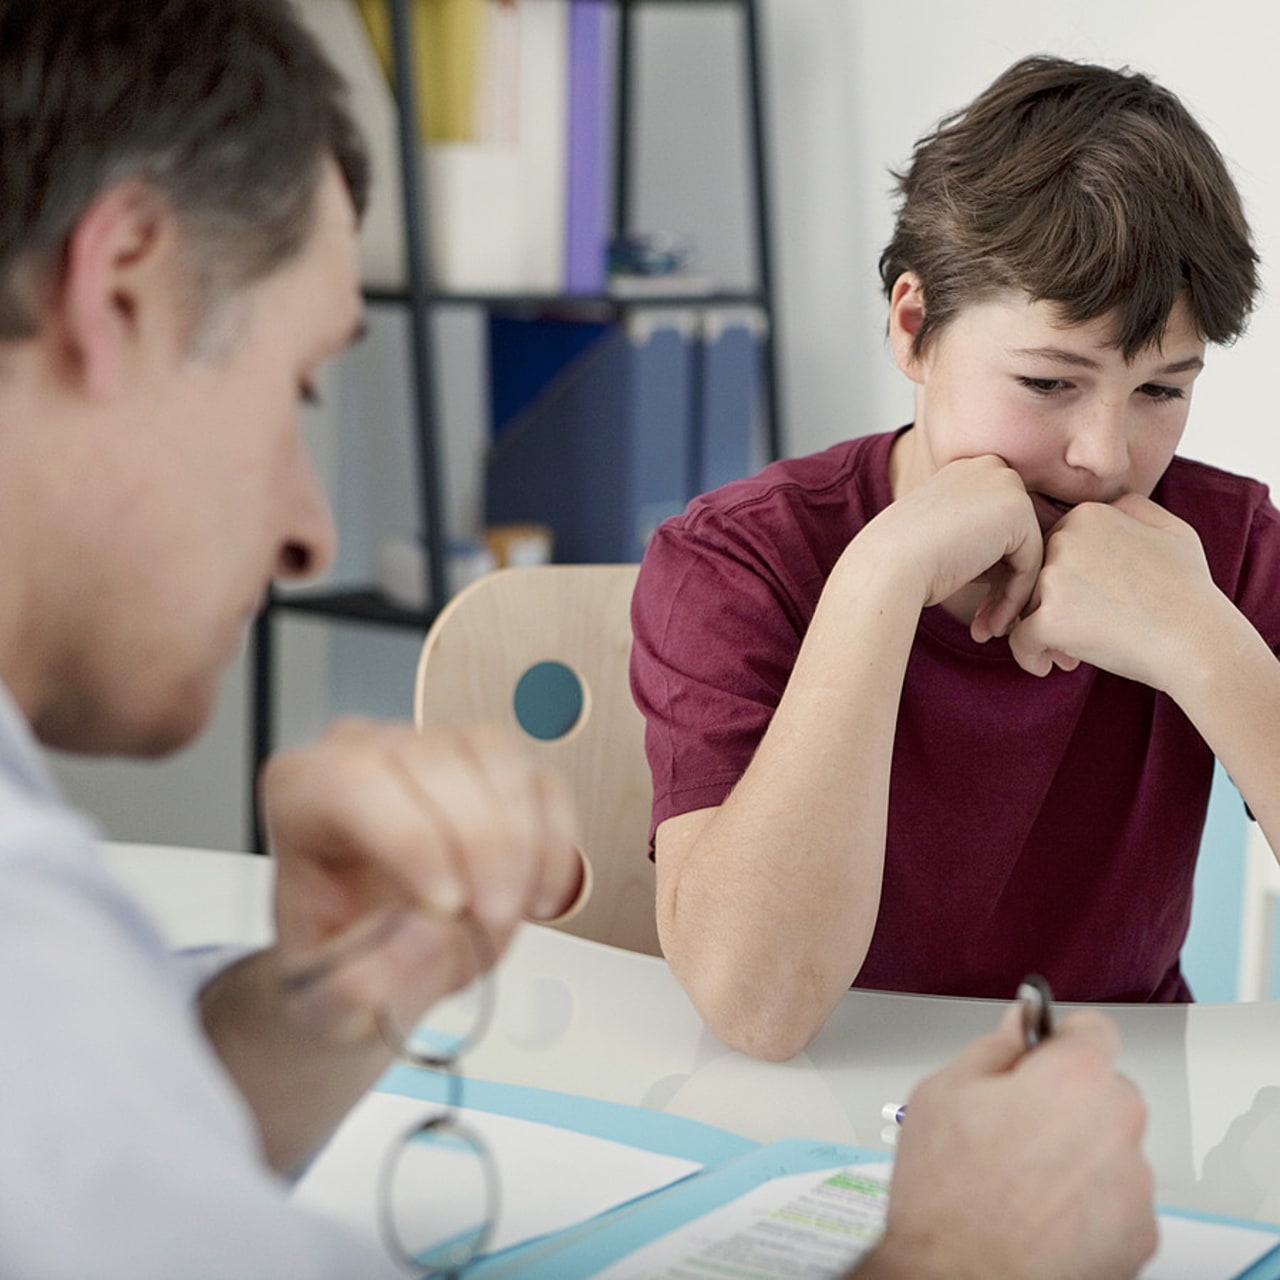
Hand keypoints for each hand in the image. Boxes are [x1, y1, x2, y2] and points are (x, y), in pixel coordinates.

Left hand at [260, 717, 581, 1045]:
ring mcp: (434, 751)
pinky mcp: (494, 770)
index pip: (354, 781)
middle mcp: (364, 753)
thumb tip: (430, 927)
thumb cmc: (337, 971)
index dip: (411, 838)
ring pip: (495, 758)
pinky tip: (538, 898)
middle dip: (479, 848)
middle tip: (488, 923)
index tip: (445, 906)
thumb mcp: (327, 1007)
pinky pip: (541, 782)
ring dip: (520, 842)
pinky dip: (554, 843)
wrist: (374, 971)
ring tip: (507, 913)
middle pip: (434, 762)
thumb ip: (363, 981)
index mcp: (301, 793)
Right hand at [858, 1005, 1155, 1279]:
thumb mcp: (944, 1090)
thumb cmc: (946, 1193)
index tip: (1044, 1050)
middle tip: (1015, 1124)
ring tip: (1023, 1178)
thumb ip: (994, 1046)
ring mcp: (1134, 1186)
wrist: (956, 1277)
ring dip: (1079, 1151)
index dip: (1061, 1036)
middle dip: (1067, 1098)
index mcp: (1074, 1078)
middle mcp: (1118, 1125)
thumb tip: (1019, 1027)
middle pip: (1105, 1089)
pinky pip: (1117, 1198)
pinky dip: (1089, 1201)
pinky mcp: (1139, 1236)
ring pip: (1110, 1146)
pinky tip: (1042, 1211)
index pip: (1094, 1029)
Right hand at [859, 455, 1043, 642]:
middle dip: (1004, 585)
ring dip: (1009, 598)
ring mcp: (1006, 485)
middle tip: (986, 623)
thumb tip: (1010, 568)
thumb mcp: (942, 539)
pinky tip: (989, 621)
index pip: (999, 524)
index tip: (976, 606)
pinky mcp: (1018, 510)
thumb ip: (976, 540)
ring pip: (1026, 552)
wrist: (887, 564)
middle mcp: (989, 467)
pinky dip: (1015, 598)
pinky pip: (1031, 563)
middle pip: (1017, 536)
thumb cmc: (902, 561)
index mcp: (967, 470)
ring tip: (987, 629)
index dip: (991, 570)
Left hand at [1008, 494, 1223, 683]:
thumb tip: (1106, 508)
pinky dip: (1028, 656)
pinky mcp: (1048, 618)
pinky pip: (1019, 640)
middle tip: (1078, 632)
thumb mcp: (1171, 529)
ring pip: (1023, 606)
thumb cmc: (1189, 589)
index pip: (1052, 548)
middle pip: (1033, 576)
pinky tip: (1045, 667)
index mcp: (1088, 515)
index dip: (1066, 579)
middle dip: (1050, 605)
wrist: (1198, 641)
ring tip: (1069, 653)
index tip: (1088, 603)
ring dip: (1042, 631)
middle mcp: (1064, 539)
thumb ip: (1131, 509)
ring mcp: (1053, 578)